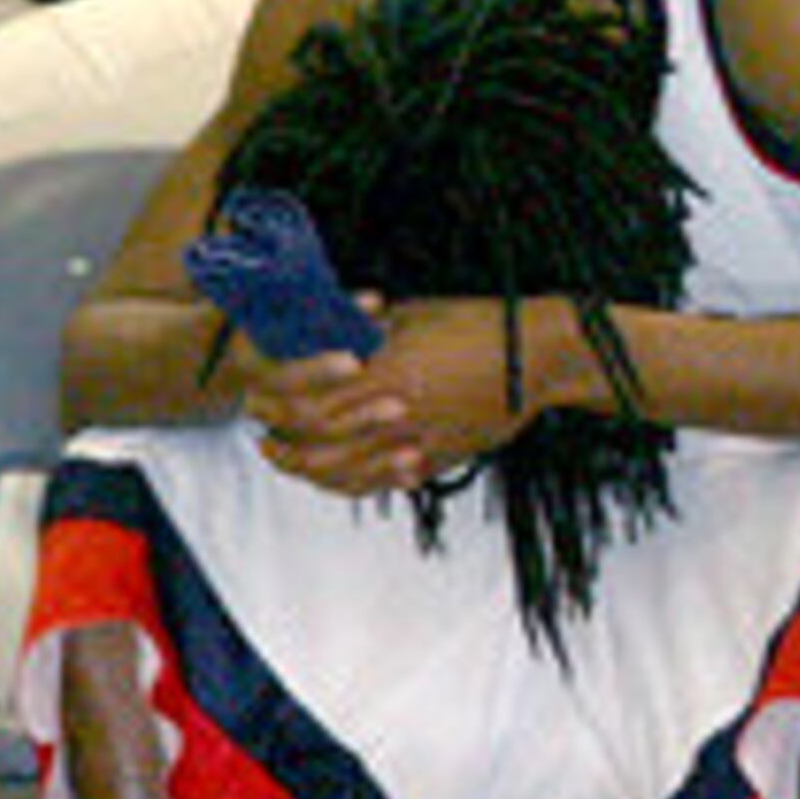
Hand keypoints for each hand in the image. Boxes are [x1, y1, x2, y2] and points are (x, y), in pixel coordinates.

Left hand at [244, 298, 536, 496]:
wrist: (542, 356)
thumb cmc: (484, 324)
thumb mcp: (414, 315)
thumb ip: (366, 331)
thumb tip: (327, 332)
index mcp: (386, 373)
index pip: (307, 403)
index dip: (274, 406)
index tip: (257, 399)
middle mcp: (398, 416)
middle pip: (317, 447)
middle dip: (282, 444)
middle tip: (264, 437)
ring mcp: (420, 442)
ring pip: (347, 474)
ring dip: (308, 472)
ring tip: (290, 461)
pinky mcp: (441, 458)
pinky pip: (385, 482)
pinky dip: (353, 483)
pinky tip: (339, 476)